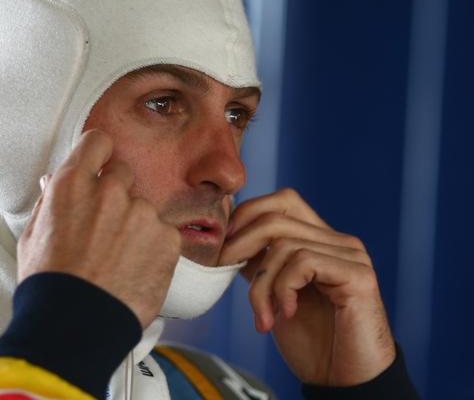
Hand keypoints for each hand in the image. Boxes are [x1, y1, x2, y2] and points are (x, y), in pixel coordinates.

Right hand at [17, 129, 180, 328]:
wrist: (76, 326)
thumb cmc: (49, 284)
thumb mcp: (32, 236)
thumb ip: (49, 202)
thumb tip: (52, 182)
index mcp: (72, 184)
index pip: (98, 141)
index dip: (99, 154)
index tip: (100, 166)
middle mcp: (110, 190)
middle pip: (122, 173)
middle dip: (115, 194)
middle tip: (105, 227)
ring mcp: (142, 213)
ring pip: (143, 207)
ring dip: (135, 224)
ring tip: (118, 259)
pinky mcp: (166, 237)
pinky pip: (163, 232)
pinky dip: (154, 248)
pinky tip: (135, 270)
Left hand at [219, 188, 395, 385]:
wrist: (342, 381)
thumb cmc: (311, 340)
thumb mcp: (273, 293)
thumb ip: (259, 263)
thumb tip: (228, 238)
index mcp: (320, 240)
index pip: (283, 200)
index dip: (248, 214)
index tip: (225, 247)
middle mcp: (339, 241)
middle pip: (276, 217)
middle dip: (240, 244)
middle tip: (224, 270)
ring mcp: (352, 255)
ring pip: (284, 245)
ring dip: (261, 285)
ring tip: (264, 316)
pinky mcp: (359, 275)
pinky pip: (303, 262)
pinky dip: (283, 289)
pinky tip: (287, 313)